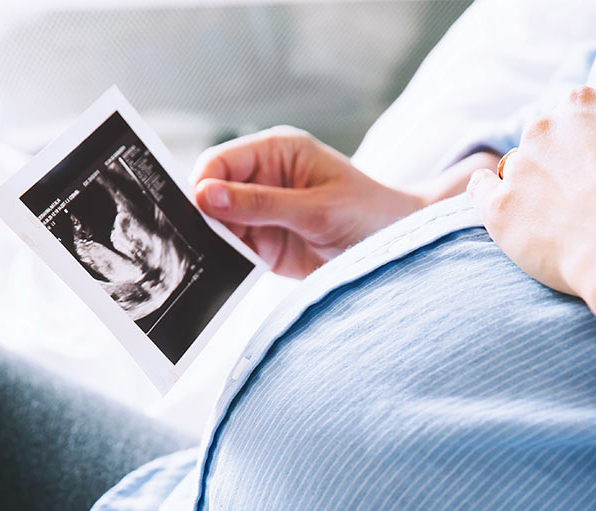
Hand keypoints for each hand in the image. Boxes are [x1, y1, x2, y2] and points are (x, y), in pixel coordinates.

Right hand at [192, 127, 425, 277]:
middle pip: (212, 193)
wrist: (398, 250)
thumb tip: (205, 195)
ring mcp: (263, 213)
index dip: (203, 185)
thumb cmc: (370, 214)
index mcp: (277, 152)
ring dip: (214, 242)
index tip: (198, 212)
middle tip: (198, 241)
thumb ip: (262, 204)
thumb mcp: (318, 209)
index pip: (221, 161)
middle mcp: (264, 178)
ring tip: (212, 260)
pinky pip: (234, 251)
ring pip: (218, 225)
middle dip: (204, 216)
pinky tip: (225, 273)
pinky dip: (227, 262)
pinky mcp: (267, 245)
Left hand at [467, 88, 595, 406]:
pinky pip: (480, 190)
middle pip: (546, 138)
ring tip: (557, 217)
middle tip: (584, 198)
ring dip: (532, 184)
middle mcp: (545, 127)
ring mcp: (519, 167)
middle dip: (561, 161)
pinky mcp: (500, 209)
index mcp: (585, 103)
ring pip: (518, 166)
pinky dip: (486, 192)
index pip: (579, 113)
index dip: (592, 141)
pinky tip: (497, 200)